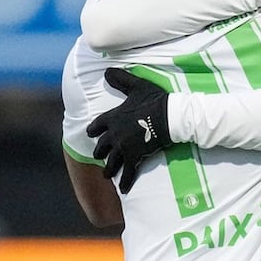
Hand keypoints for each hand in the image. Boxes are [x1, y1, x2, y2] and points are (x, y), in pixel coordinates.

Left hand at [87, 67, 170, 193]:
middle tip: (98, 156)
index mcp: (113, 117)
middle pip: (102, 146)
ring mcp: (124, 147)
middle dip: (99, 152)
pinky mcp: (135, 157)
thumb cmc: (154, 100)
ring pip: (112, 161)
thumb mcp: (136, 86)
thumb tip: (106, 70)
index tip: (90, 134)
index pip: (97, 125)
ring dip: (108, 169)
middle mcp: (114, 134)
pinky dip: (125, 181)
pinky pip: (128, 172)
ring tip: (106, 175)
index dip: (93, 130)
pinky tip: (123, 189)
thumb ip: (121, 80)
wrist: (170, 116)